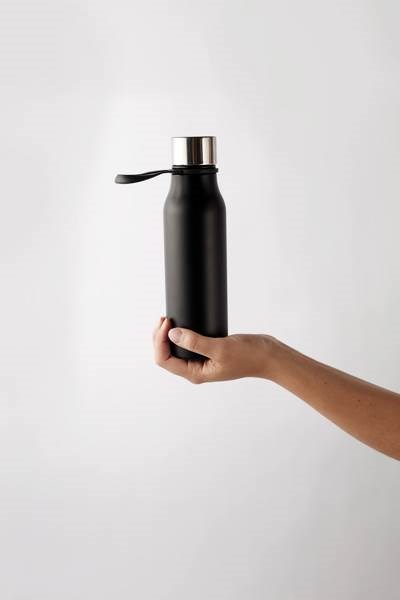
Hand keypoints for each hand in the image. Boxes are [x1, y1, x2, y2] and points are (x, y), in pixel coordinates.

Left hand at [153, 316, 274, 382]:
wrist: (268, 356)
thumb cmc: (249, 356)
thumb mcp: (220, 348)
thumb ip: (196, 342)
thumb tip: (172, 334)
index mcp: (195, 373)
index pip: (165, 360)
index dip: (160, 341)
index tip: (167, 323)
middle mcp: (195, 369)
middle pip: (166, 355)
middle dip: (160, 337)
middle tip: (165, 318)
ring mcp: (201, 361)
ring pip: (175, 349)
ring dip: (168, 335)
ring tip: (168, 319)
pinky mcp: (208, 351)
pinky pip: (187, 344)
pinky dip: (180, 334)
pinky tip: (181, 324)